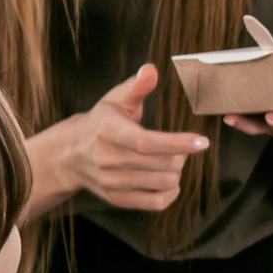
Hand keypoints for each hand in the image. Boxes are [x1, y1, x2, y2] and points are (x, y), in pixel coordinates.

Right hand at [27, 63, 207, 214]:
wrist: (69, 154)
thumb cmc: (100, 122)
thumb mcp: (115, 100)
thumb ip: (136, 86)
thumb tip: (151, 70)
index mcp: (108, 131)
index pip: (146, 142)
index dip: (177, 143)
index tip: (202, 141)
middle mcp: (108, 159)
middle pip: (162, 165)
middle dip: (181, 155)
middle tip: (181, 146)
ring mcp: (111, 182)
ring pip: (163, 183)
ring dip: (177, 172)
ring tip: (171, 160)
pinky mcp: (117, 199)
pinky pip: (155, 203)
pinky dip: (171, 192)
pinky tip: (169, 179)